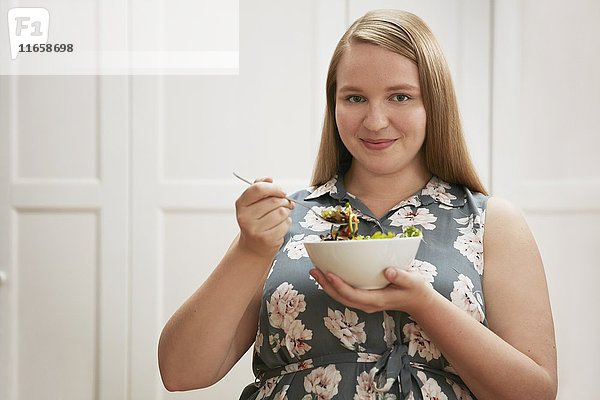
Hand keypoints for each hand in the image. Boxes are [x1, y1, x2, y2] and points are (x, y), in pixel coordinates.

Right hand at [235, 177, 293, 258]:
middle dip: (284, 201)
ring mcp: (255, 229)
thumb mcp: (253, 203)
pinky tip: (280, 226)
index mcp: (241, 204)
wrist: (253, 246)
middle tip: (285, 204)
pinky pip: (285, 225)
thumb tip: (269, 179)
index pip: (258, 189)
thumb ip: (259, 187)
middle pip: (274, 201)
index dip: (274, 188)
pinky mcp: (267, 239)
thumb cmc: (256, 221)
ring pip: (282, 212)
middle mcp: (245, 217)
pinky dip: (286, 223)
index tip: (282, 192)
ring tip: (281, 216)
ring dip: (286, 213)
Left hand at [309, 267, 434, 314]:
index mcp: (377, 300)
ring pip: (340, 297)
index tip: (328, 273)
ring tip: (315, 272)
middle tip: (313, 270)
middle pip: (341, 297)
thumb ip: (402, 276)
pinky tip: (327, 276)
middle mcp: (367, 304)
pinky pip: (345, 294)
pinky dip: (334, 286)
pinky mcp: (364, 299)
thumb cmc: (415, 289)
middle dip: (326, 285)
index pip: (353, 295)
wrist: (418, 302)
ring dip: (326, 286)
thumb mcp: (413, 281)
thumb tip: (388, 270)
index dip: (339, 285)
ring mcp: (364, 303)